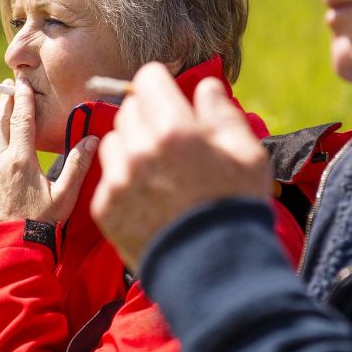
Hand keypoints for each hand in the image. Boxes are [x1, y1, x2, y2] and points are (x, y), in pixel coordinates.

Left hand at [0, 76, 96, 228]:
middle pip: (0, 124)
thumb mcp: (65, 195)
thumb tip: (93, 139)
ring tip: (3, 119)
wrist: (11, 250)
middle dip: (6, 104)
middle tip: (9, 89)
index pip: (22, 120)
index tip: (21, 82)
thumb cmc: (42, 223)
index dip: (23, 98)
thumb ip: (78, 164)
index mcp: (21, 160)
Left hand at [91, 62, 270, 269]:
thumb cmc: (235, 207)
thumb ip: (222, 112)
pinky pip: (108, 177)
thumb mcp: (246, 153)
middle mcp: (139, 148)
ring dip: (132, 146)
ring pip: (114, 140)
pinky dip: (123, 181)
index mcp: (174, 128)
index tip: (170, 99)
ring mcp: (118, 179)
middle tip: (170, 140)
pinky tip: (149, 198)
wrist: (214, 273)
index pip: (148, 78)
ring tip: (158, 171)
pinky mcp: (105, 207)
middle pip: (129, 109)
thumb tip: (205, 87)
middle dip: (149, 116)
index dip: (162, 85)